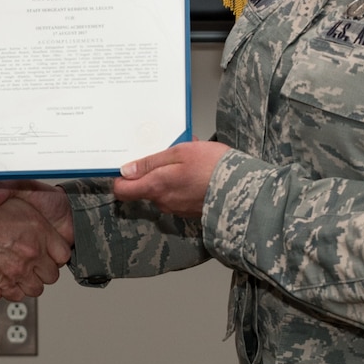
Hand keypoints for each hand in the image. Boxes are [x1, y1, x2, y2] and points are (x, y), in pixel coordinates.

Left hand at [112, 141, 229, 217]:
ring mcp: (176, 208)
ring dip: (169, 176)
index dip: (121, 178)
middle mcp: (163, 202)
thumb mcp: (179, 152)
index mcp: (155, 187)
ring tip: (188, 159)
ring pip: (163, 190)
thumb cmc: (212, 167)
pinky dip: (182, 183)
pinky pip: (178, 195)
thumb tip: (126, 171)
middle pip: (144, 188)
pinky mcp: (190, 210)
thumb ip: (150, 162)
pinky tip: (197, 171)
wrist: (243, 189)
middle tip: (167, 152)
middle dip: (152, 171)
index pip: (122, 190)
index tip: (127, 164)